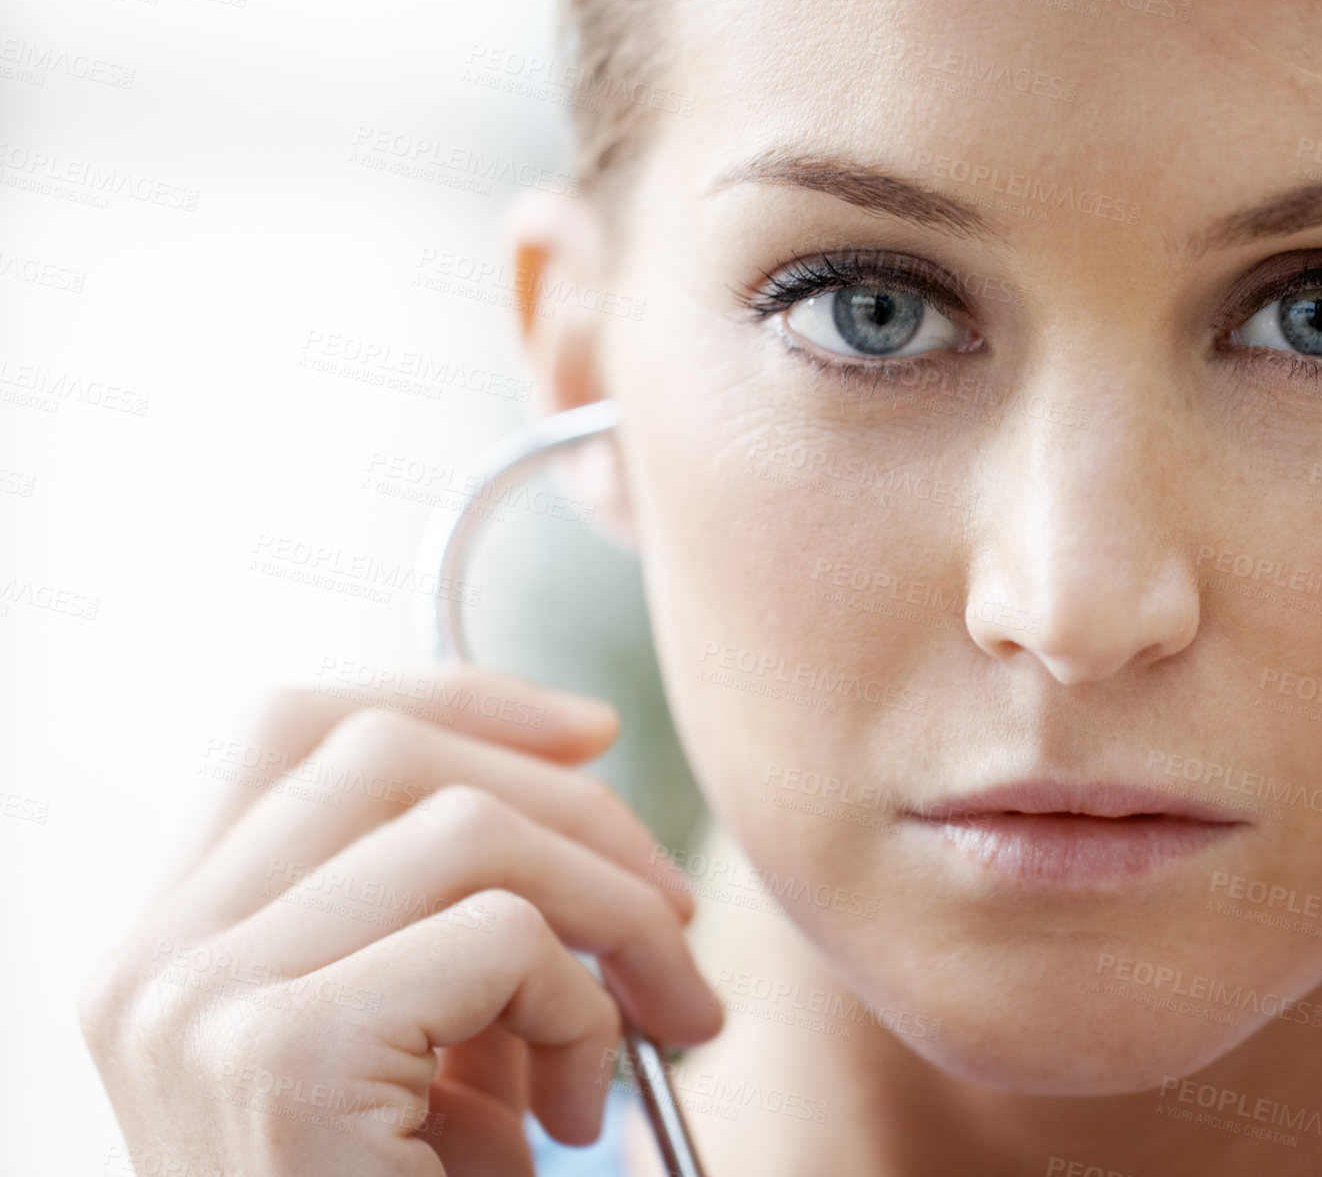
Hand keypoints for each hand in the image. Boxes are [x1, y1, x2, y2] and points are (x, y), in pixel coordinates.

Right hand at [78, 666, 722, 1174]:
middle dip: (575, 807)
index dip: (456, 698)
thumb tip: (578, 757)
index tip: (589, 729)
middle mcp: (158, 962)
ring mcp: (203, 1005)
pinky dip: (589, 1009)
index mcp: (174, 943)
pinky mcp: (284, 1061)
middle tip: (673, 909)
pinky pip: (502, 939)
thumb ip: (457, 910)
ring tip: (660, 1018)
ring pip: (468, 828)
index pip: (293, 726)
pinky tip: (585, 1112)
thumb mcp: (423, 1043)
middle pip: (389, 752)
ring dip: (614, 910)